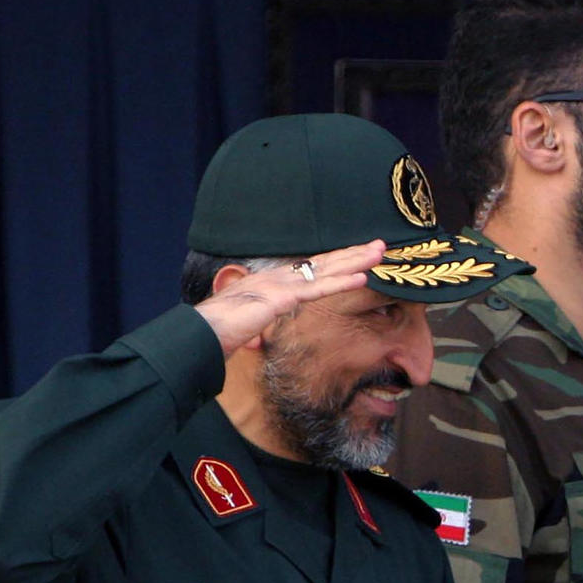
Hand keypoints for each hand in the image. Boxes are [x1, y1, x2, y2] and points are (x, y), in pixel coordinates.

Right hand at [193, 240, 384, 356]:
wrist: (202, 333)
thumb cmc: (219, 332)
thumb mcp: (247, 325)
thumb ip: (258, 325)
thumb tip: (258, 337)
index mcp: (272, 283)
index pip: (312, 270)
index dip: (337, 262)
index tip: (359, 256)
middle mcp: (278, 278)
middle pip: (323, 263)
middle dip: (353, 254)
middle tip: (380, 245)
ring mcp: (279, 285)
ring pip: (325, 270)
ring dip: (355, 261)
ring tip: (379, 253)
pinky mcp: (280, 299)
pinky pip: (317, 290)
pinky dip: (340, 283)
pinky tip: (361, 278)